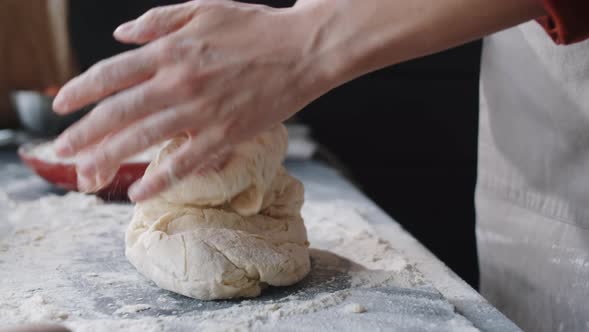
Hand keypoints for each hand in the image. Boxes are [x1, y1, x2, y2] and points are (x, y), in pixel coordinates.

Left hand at [52, 0, 332, 200]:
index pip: (112, 73)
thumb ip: (158, 21)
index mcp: (171, 50)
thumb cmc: (255, 29)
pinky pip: (185, 162)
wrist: (302, 50)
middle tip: (59, 151)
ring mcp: (202, 112)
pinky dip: (159, 179)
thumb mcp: (204, 10)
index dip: (80, 91)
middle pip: (119, 113)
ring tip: (85, 176)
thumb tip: (121, 36)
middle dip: (84, 134)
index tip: (61, 106)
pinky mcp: (225, 135)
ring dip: (109, 159)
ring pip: (144, 140)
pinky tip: (138, 193)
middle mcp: (179, 82)